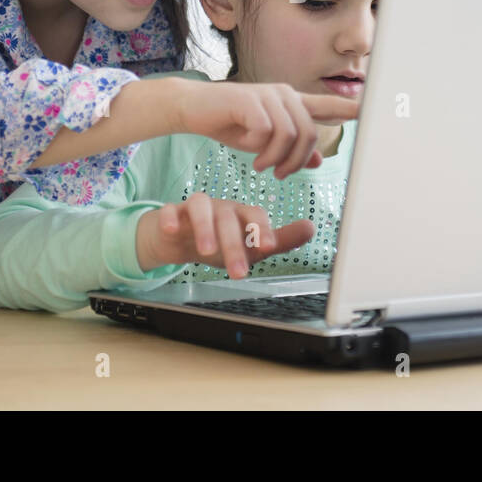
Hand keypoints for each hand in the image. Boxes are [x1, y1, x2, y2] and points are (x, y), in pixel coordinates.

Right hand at [136, 193, 315, 276]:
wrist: (180, 237)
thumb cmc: (221, 239)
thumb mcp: (250, 244)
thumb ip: (281, 239)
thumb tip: (311, 228)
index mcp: (242, 214)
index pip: (255, 216)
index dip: (262, 230)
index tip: (269, 248)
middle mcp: (221, 207)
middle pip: (229, 218)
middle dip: (235, 245)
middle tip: (239, 273)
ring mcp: (195, 208)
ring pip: (201, 207)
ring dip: (204, 228)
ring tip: (207, 252)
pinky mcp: (172, 213)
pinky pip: (170, 210)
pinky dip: (170, 218)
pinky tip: (172, 229)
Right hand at [171, 81, 357, 178]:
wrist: (194, 109)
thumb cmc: (230, 123)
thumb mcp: (264, 143)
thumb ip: (291, 148)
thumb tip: (318, 160)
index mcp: (291, 103)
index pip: (328, 105)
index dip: (351, 109)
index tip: (373, 111)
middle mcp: (284, 94)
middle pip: (309, 133)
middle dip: (296, 161)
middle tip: (278, 174)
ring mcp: (268, 95)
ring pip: (290, 135)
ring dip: (277, 159)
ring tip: (262, 167)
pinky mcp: (250, 100)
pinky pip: (268, 132)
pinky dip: (261, 151)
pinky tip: (252, 157)